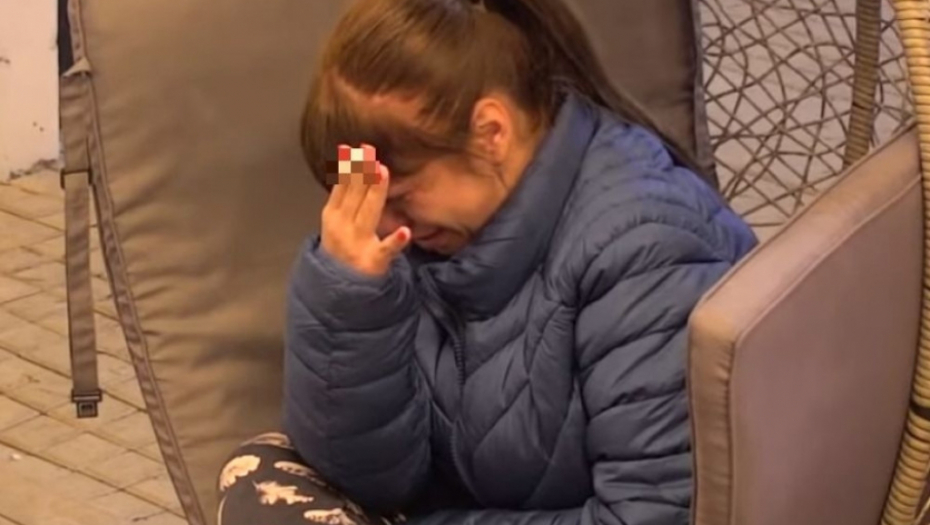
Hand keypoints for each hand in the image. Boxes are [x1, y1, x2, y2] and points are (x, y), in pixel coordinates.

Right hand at [320, 144, 410, 276]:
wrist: (337, 291)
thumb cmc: (342, 251)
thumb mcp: (336, 224)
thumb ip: (345, 199)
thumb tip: (353, 167)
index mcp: (332, 216)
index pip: (341, 187)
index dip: (348, 167)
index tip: (353, 148)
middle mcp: (342, 227)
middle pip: (353, 195)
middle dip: (361, 171)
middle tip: (369, 149)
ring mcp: (357, 243)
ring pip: (368, 213)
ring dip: (375, 192)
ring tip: (382, 171)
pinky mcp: (373, 260)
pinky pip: (385, 250)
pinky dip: (395, 241)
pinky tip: (405, 232)